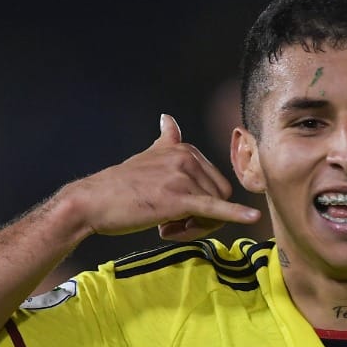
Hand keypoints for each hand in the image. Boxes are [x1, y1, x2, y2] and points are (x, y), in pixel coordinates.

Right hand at [67, 115, 260, 242]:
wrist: (93, 201)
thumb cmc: (120, 186)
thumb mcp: (149, 156)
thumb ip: (166, 140)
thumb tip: (169, 119)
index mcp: (185, 149)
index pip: (215, 182)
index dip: (201, 203)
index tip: (176, 212)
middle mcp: (187, 158)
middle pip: (219, 197)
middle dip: (202, 218)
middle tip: (172, 225)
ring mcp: (184, 177)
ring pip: (214, 212)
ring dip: (194, 228)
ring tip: (165, 227)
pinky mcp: (179, 199)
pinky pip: (215, 209)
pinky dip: (236, 215)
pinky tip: (253, 217)